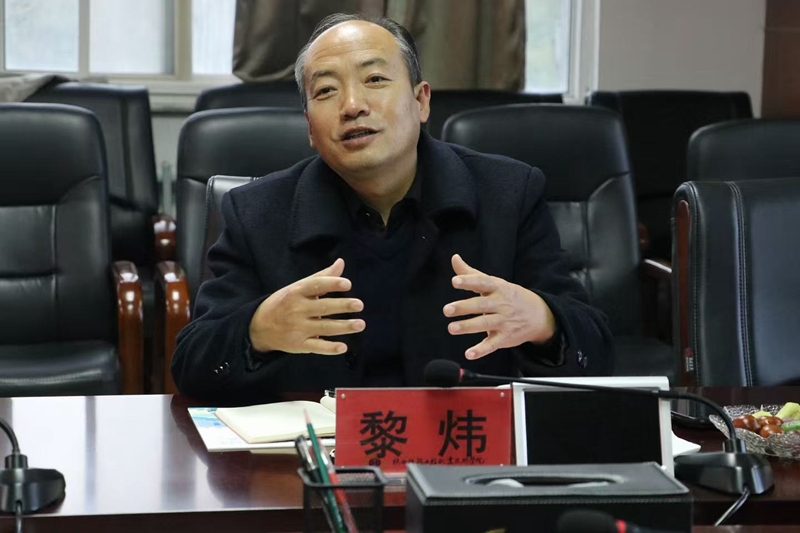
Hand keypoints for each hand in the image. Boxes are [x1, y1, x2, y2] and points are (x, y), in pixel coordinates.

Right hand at [249, 258, 364, 354]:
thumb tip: (341, 263)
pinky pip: (316, 347)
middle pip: (323, 307)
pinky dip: (329, 348)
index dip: (332, 284)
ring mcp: (298, 328)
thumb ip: (322, 277)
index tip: (347, 284)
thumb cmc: (285, 302)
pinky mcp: (299, 345)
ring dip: (343, 327)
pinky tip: (343, 347)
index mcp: (297, 292)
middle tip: (359, 304)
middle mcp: (297, 310)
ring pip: (324, 328)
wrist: (259, 326)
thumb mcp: (298, 287)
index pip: (316, 286)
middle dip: (342, 306)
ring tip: (360, 324)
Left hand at [443, 254, 555, 359]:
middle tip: (446, 310)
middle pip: (481, 305)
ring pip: (485, 324)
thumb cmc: (508, 296)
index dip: (469, 281)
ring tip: (451, 328)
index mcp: (497, 288)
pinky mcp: (505, 337)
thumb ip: (471, 273)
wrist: (539, 314)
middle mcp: (501, 304)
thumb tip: (454, 258)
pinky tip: (469, 354)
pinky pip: (492, 344)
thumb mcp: (493, 283)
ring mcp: (504, 321)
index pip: (482, 282)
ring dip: (468, 326)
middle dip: (463, 307)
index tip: (455, 281)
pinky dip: (481, 350)